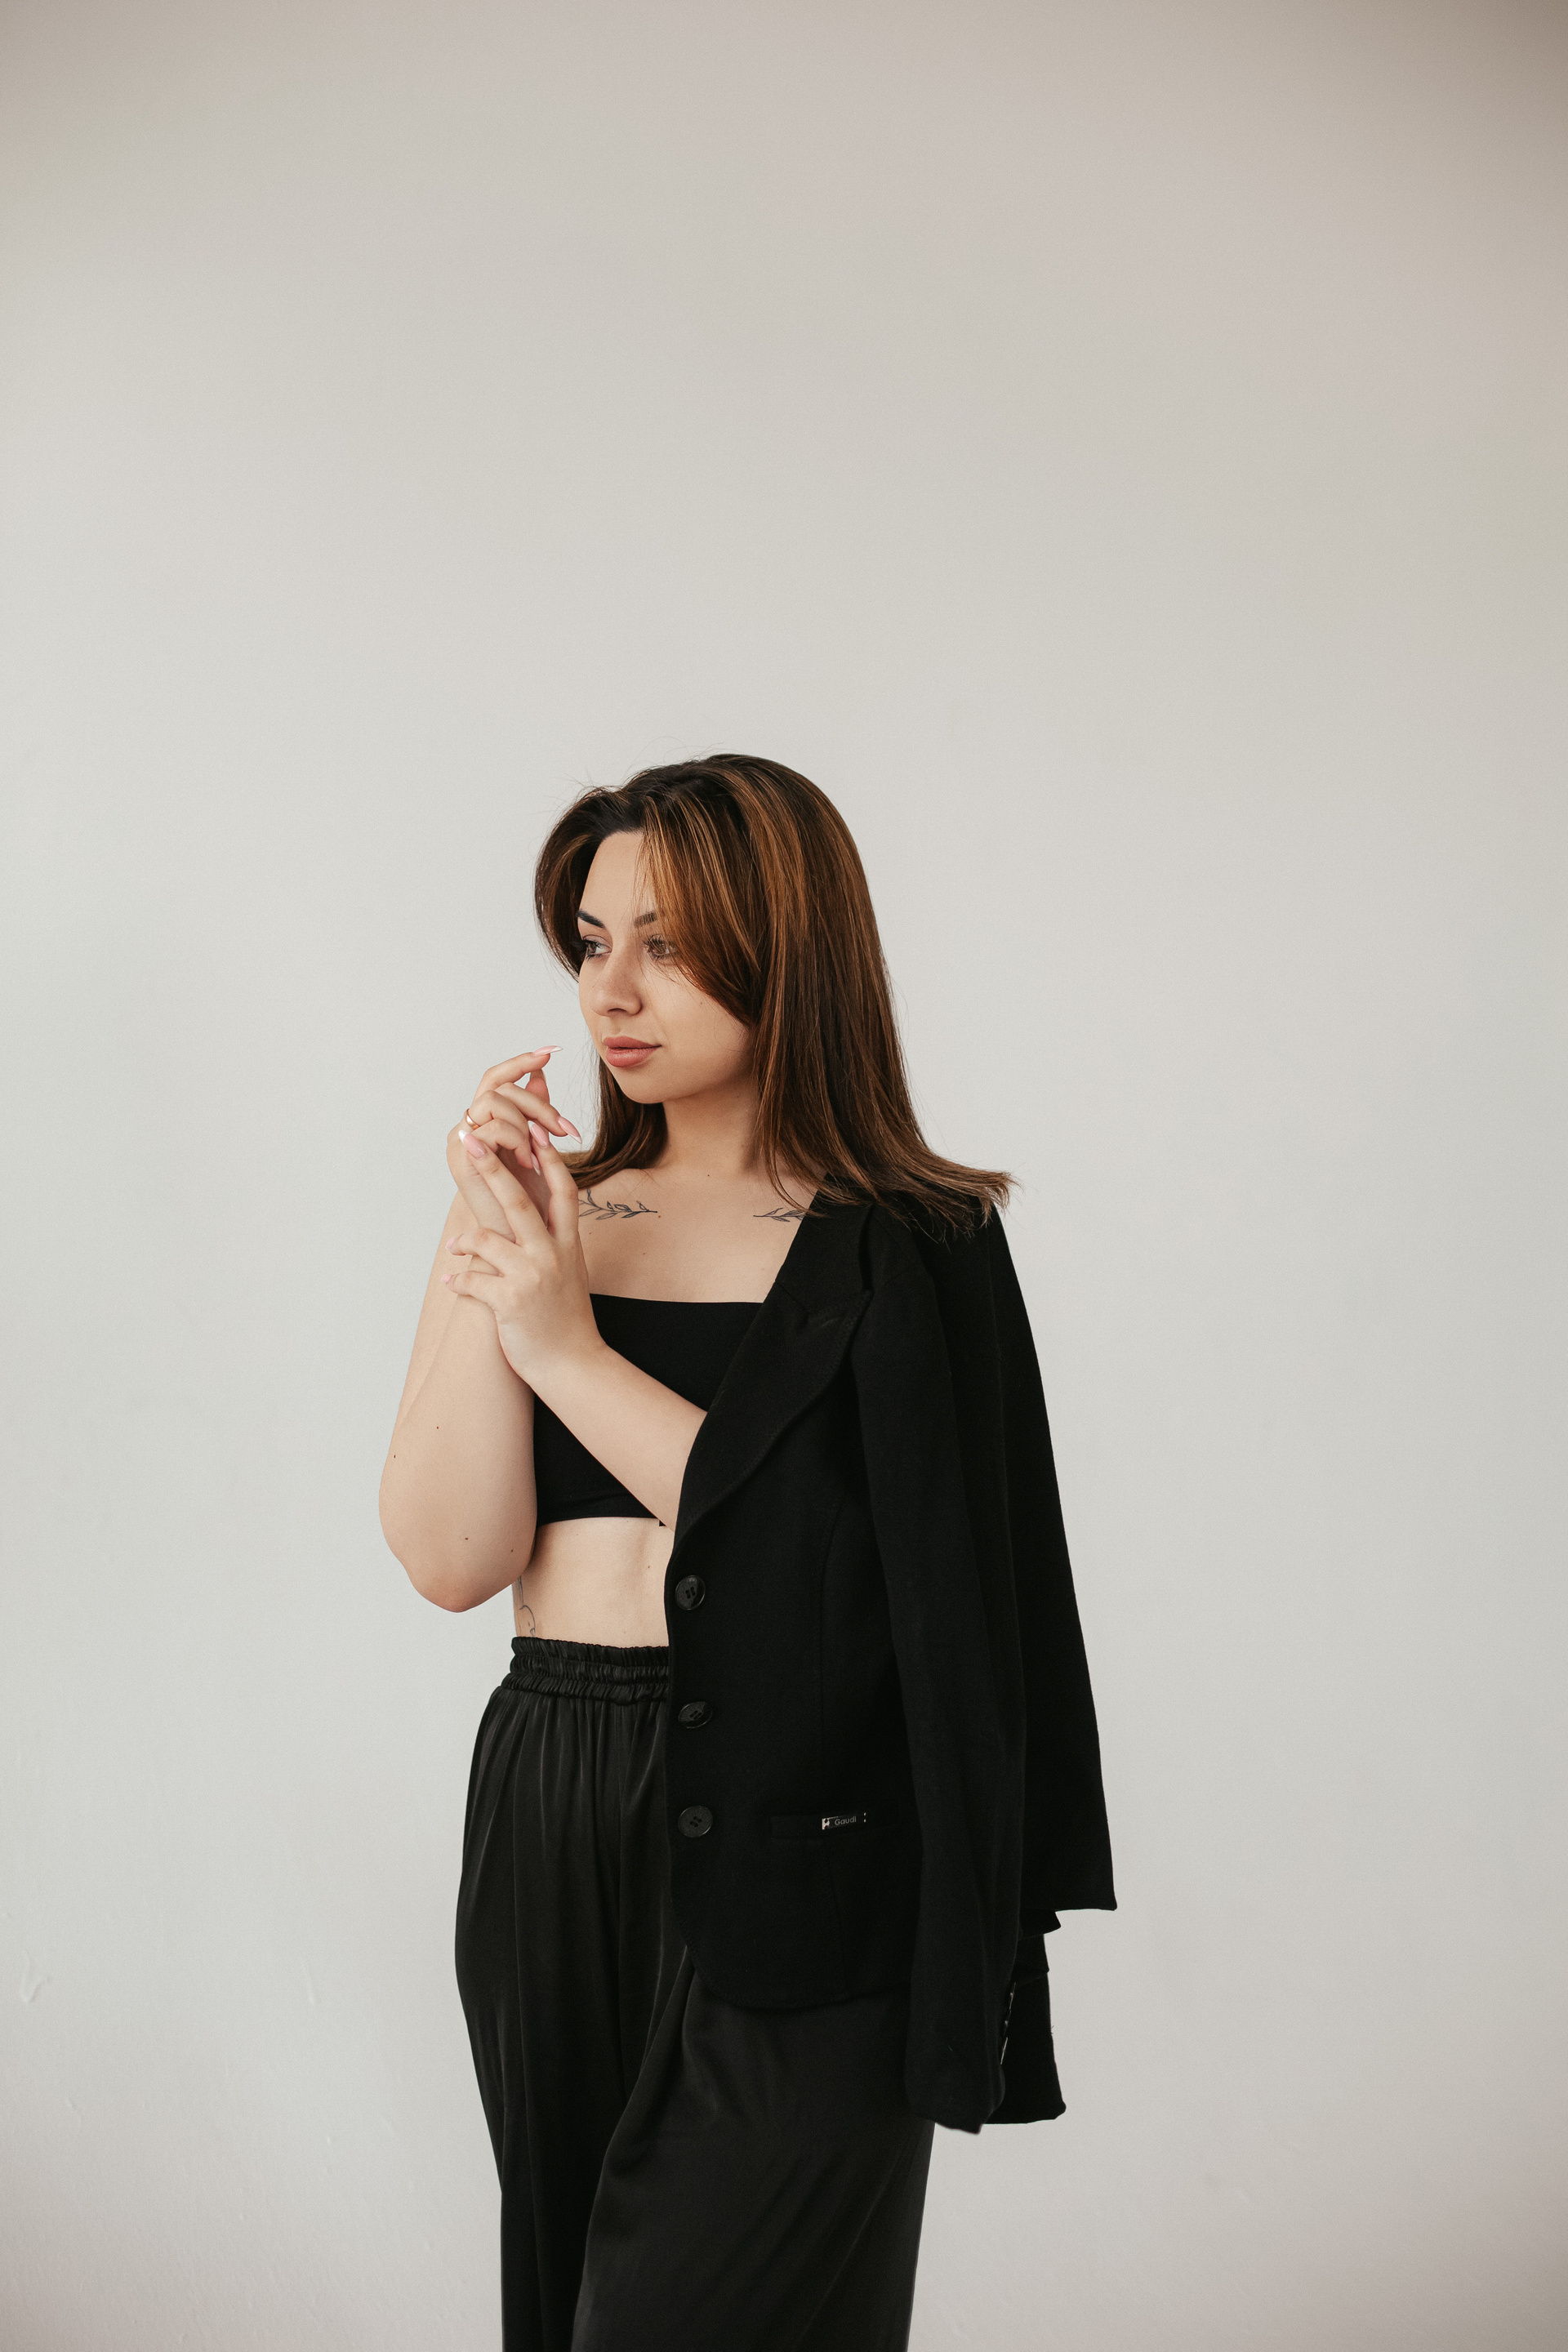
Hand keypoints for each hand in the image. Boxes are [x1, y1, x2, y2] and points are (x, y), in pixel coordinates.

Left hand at [441, 1116, 600, 1389]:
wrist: (573, 1364)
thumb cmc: (566, 1317)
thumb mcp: (571, 1270)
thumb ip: (556, 1239)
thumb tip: (542, 1211)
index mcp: (569, 1243)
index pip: (563, 1190)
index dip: (549, 1159)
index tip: (532, 1129)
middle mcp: (552, 1254)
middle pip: (520, 1201)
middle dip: (493, 1167)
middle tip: (471, 1139)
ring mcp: (532, 1277)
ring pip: (489, 1240)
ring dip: (465, 1240)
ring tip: (453, 1244)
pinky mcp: (510, 1302)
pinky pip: (473, 1281)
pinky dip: (458, 1279)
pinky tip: (450, 1282)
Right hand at [448, 1049, 580, 1227]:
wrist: (521, 1248)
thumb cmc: (533, 1206)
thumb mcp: (542, 1152)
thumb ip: (537, 1114)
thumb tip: (541, 1075)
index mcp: (485, 1123)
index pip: (497, 1077)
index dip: (522, 1061)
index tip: (552, 1050)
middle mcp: (469, 1128)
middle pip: (499, 1085)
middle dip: (538, 1103)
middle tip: (566, 1129)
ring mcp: (461, 1143)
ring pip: (495, 1102)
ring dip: (527, 1123)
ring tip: (540, 1154)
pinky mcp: (461, 1160)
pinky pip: (491, 1127)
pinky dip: (516, 1140)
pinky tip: (526, 1162)